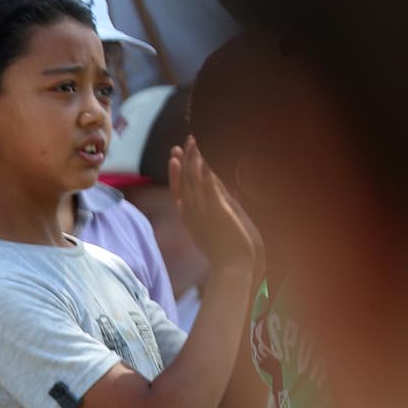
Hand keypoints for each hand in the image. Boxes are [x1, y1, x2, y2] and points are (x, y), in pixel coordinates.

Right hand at [169, 137, 259, 269]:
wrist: (233, 266)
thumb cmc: (230, 253)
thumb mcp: (218, 227)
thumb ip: (218, 208)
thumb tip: (225, 192)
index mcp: (190, 219)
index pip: (178, 192)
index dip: (175, 174)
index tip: (173, 159)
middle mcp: (192, 212)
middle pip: (183, 181)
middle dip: (182, 161)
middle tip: (180, 144)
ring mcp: (202, 209)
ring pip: (193, 178)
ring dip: (193, 158)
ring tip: (193, 141)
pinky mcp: (215, 207)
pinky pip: (207, 183)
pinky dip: (204, 167)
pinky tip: (204, 155)